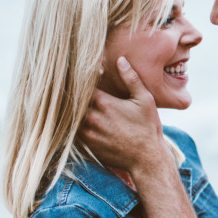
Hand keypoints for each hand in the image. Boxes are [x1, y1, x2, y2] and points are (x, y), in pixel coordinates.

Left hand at [80, 57, 166, 174]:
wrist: (146, 158)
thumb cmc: (148, 127)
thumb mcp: (144, 100)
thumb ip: (131, 78)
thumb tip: (121, 59)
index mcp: (104, 103)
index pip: (82, 84)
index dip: (82, 78)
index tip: (84, 74)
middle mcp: (92, 117)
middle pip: (73, 99)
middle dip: (74, 92)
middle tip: (69, 85)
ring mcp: (88, 132)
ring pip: (71, 115)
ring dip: (72, 108)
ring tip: (71, 101)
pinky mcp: (87, 144)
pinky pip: (73, 130)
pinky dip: (74, 123)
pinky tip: (79, 119)